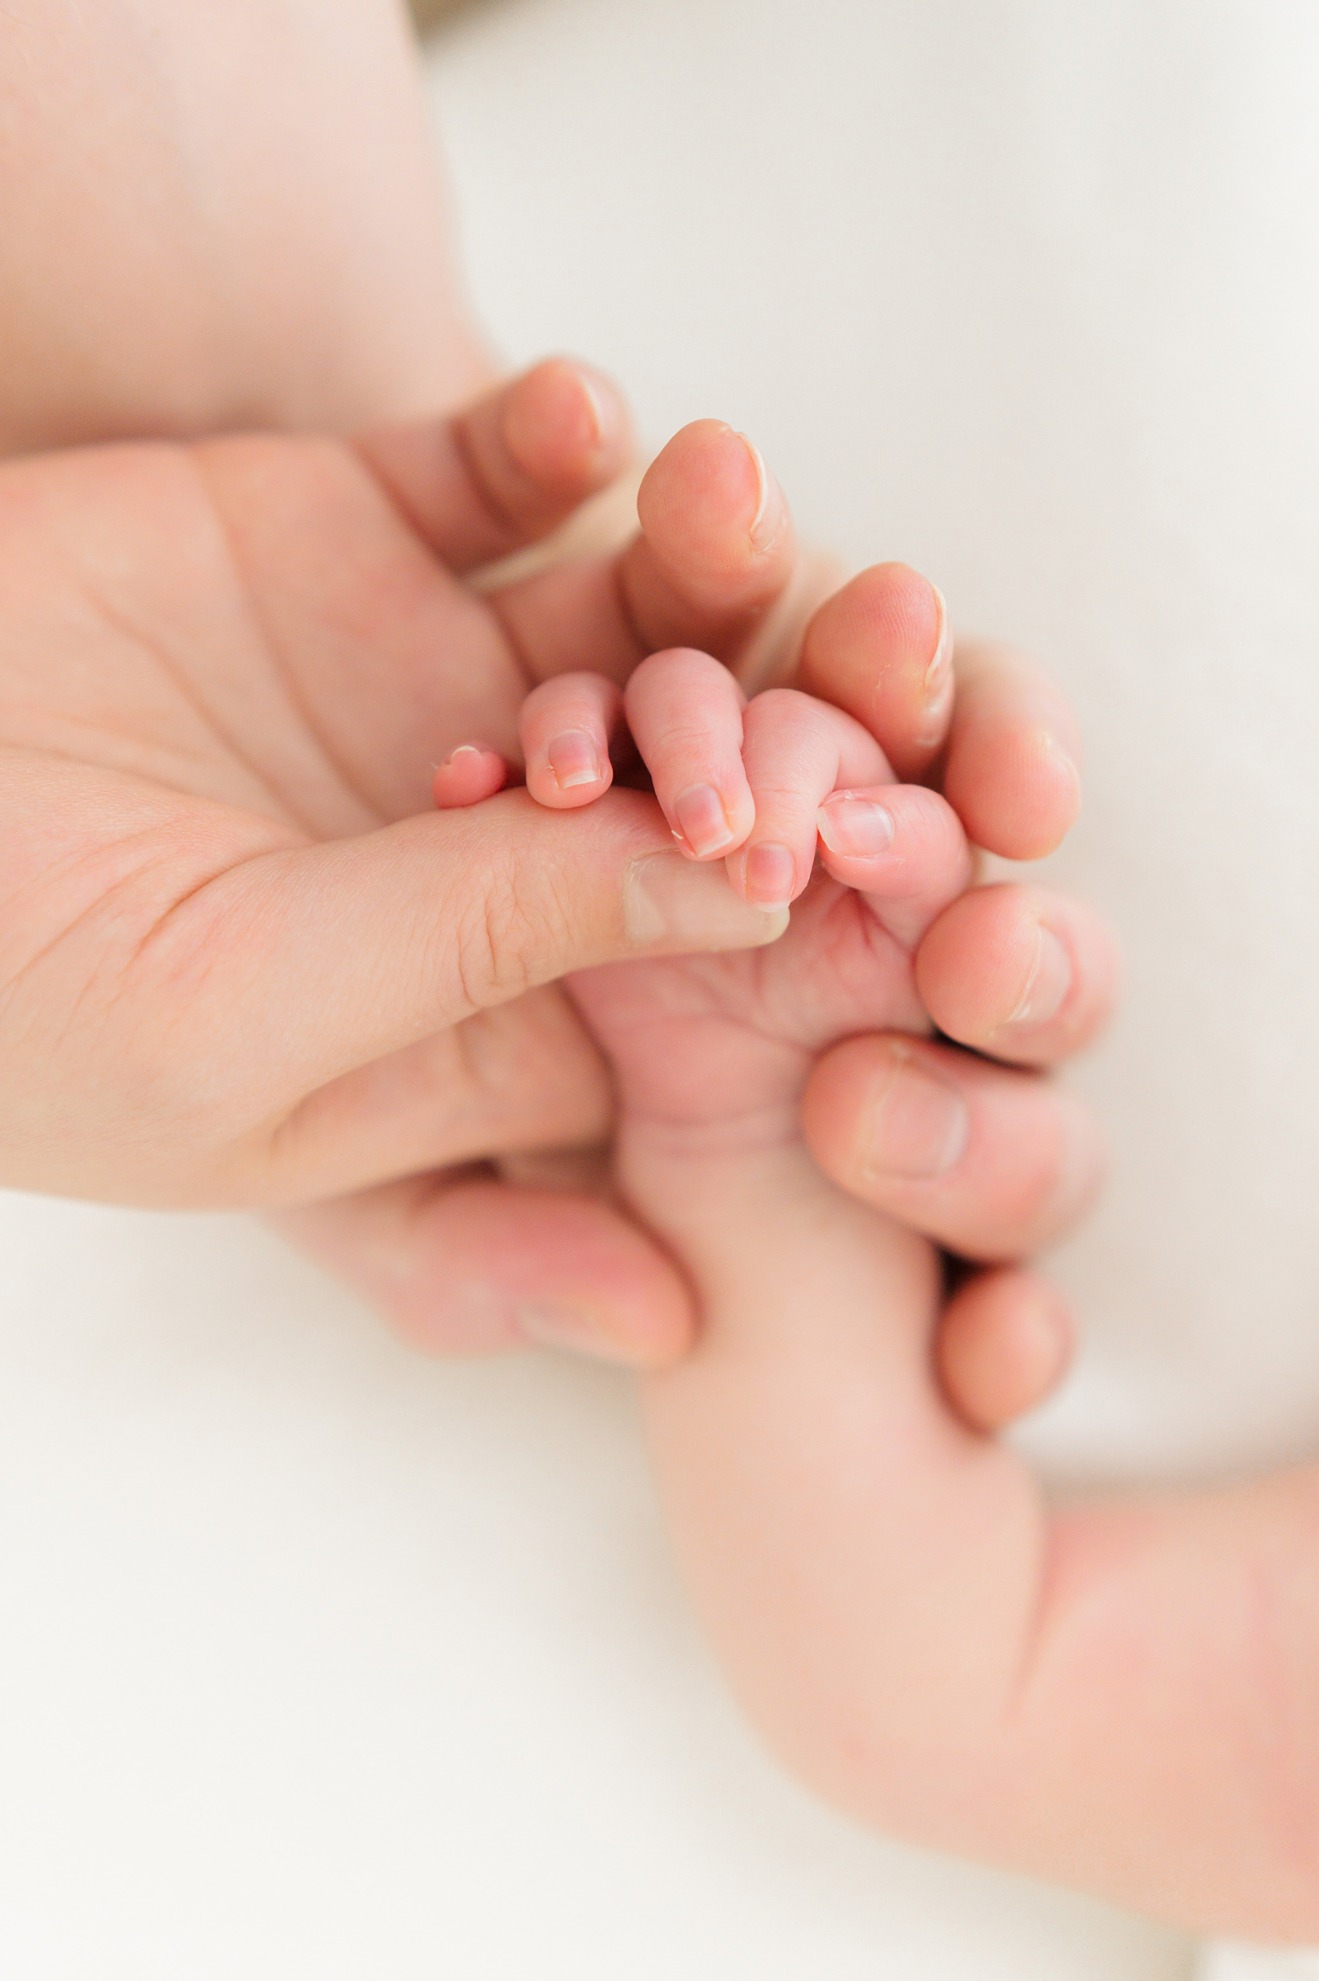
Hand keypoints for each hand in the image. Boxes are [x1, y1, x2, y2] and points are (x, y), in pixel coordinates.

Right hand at [0, 368, 795, 1352]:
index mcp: (485, 1017)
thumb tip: (754, 887)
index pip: (703, 970)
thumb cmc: (7, 991)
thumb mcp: (252, 1018)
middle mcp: (486, 855)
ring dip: (702, 562)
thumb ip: (495, 952)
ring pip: (630, 617)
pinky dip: (550, 438)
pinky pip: (494, 471)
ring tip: (734, 497)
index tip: (909, 853)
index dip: (812, 911)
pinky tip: (585, 424)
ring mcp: (427, 686)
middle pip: (701, 782)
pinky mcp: (350, 537)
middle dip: (797, 720)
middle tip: (883, 645)